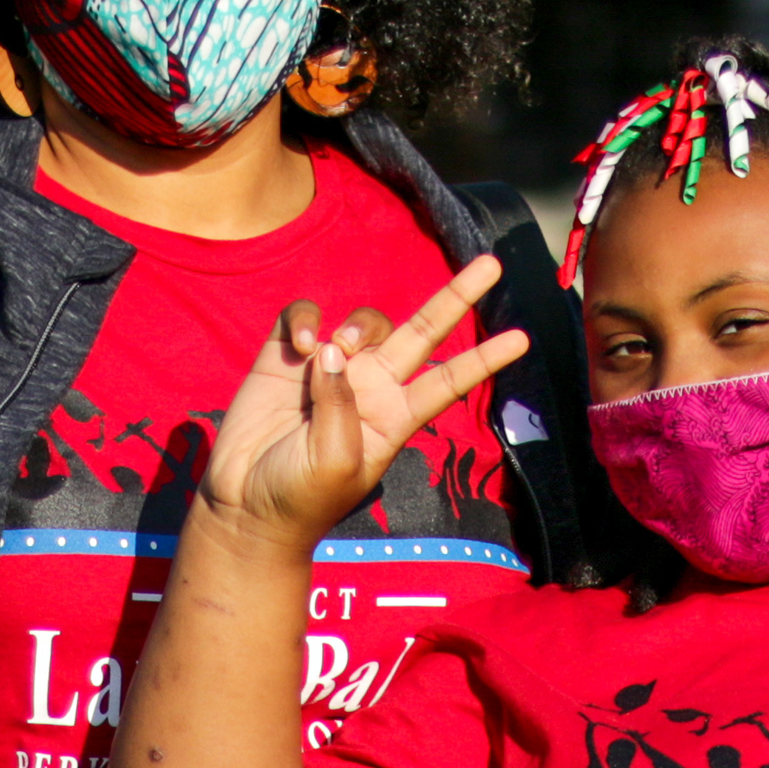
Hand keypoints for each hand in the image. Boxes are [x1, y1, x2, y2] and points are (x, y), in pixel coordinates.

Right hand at [199, 258, 526, 549]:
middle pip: (423, 332)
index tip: (523, 339)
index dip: (484, 358)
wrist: (245, 504)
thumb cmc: (301, 496)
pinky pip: (305, 316)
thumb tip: (331, 350)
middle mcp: (372, 385)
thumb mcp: (336, 462)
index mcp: (396, 416)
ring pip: (365, 320)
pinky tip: (298, 346)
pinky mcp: (286, 357)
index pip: (449, 381)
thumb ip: (341, 406)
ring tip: (332, 350)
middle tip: (491, 263)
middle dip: (457, 297)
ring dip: (356, 325)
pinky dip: (305, 320)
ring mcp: (331, 367)